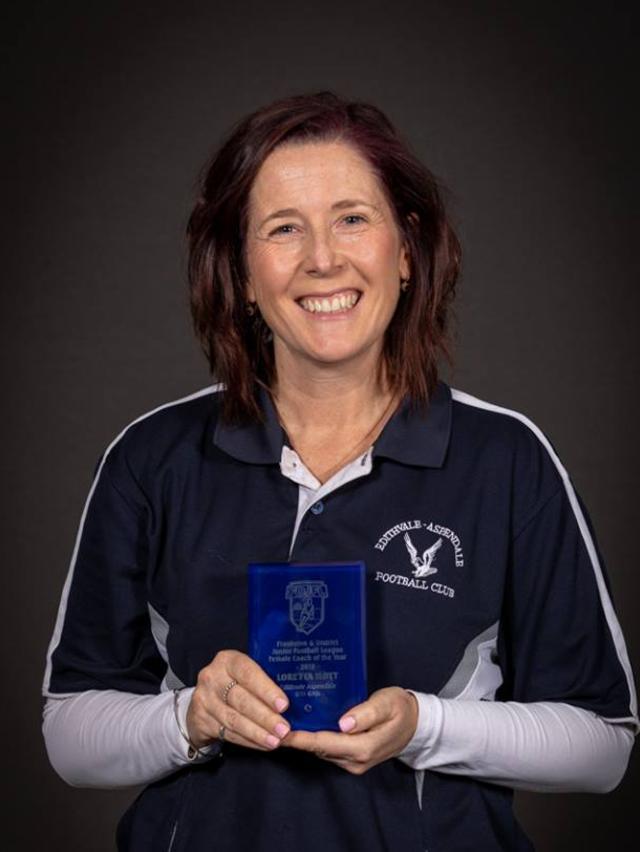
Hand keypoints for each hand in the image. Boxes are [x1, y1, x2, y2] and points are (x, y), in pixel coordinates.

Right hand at [186, 649, 290, 751]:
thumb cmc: (234, 683)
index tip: (284, 705)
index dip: (266, 690)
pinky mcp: (200, 720)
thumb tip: (296, 695)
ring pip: (234, 719)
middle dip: (265, 717)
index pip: (248, 673)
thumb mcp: (245, 673)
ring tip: (275, 740)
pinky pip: (228, 733)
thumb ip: (263, 680)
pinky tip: (262, 744)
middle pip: (241, 699)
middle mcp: (212, 677)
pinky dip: (248, 741)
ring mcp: (204, 699)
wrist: (203, 700)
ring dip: (257, 733)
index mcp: (227, 660)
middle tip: (284, 729)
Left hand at [283, 687, 417, 774]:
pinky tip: (305, 725)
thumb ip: (366, 713)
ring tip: (283, 721)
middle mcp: (356, 760)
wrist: (415, 724)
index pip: (325, 743)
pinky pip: (329, 750)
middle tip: (272, 722)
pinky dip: (315, 739)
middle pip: (319, 749)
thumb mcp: (387, 704)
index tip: (280, 732)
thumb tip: (343, 723)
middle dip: (296, 738)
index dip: (301, 739)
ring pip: (322, 751)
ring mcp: (354, 763)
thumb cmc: (400, 709)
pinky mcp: (352, 760)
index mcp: (363, 747)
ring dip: (304, 739)